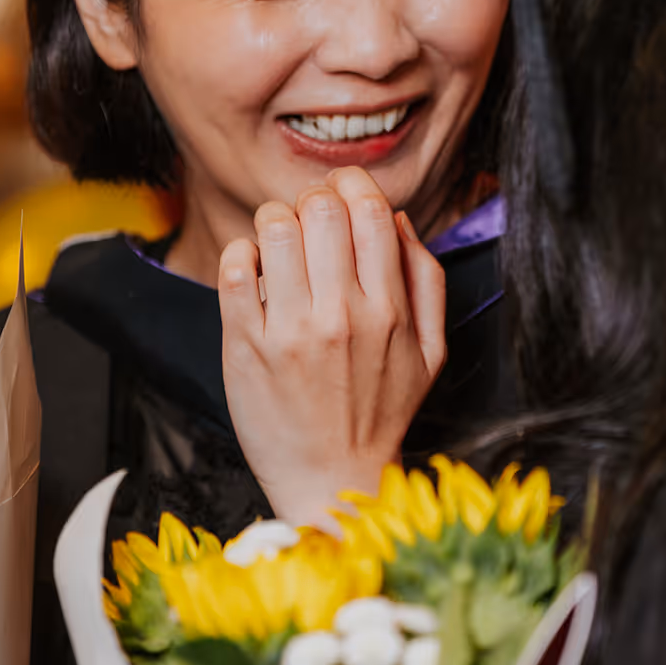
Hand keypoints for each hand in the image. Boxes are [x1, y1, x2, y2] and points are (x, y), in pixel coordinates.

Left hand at [218, 167, 448, 528]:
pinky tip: (254, 270)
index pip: (370, 210)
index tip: (341, 197)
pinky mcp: (247, 346)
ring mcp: (291, 330)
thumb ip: (426, 280)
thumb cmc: (381, 412)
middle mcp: (342, 315)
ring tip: (277, 245)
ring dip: (273, 220)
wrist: (333, 479)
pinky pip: (235, 269)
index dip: (351, 185)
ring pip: (275, 227)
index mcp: (390, 310)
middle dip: (311, 198)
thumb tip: (398, 220)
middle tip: (306, 221)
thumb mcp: (430, 352)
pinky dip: (241, 253)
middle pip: (322, 207)